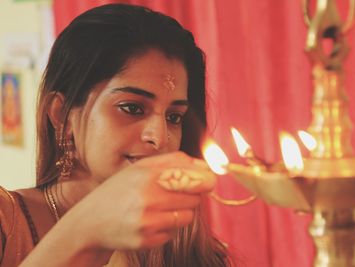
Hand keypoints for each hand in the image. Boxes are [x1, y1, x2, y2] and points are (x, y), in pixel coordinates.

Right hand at [66, 151, 215, 250]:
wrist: (89, 223)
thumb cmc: (118, 192)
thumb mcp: (139, 168)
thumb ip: (172, 161)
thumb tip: (203, 165)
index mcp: (148, 175)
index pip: (193, 177)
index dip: (206, 179)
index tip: (207, 180)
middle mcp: (148, 197)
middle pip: (194, 198)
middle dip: (191, 196)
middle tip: (176, 195)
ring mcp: (147, 221)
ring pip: (188, 217)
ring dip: (181, 212)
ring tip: (160, 208)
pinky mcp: (147, 241)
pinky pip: (174, 233)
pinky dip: (167, 228)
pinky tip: (150, 222)